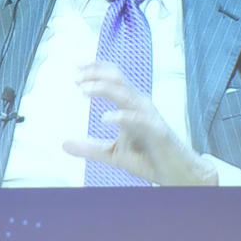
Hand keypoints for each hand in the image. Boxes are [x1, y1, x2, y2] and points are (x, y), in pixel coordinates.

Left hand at [62, 61, 217, 185]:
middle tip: (75, 77)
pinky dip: (122, 116)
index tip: (75, 66)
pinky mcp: (157, 131)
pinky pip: (138, 119)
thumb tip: (64, 144)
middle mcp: (140, 105)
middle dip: (96, 74)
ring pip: (126, 94)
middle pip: (118, 80)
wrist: (176, 174)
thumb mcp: (113, 153)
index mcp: (131, 105)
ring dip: (105, 89)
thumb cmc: (148, 158)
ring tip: (84, 90)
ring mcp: (149, 117)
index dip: (95, 69)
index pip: (114, 78)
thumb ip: (90, 147)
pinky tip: (105, 117)